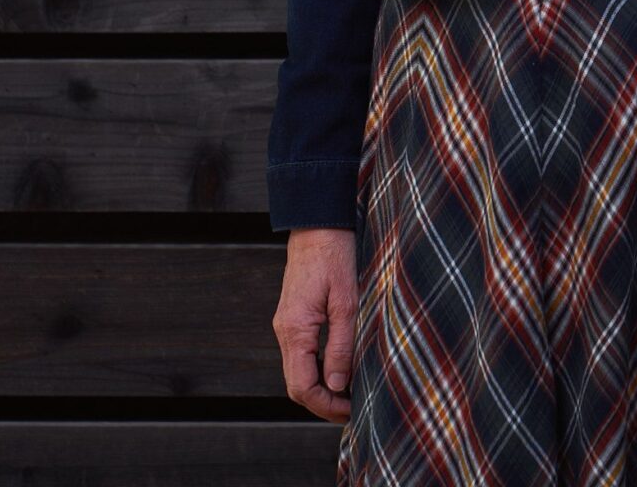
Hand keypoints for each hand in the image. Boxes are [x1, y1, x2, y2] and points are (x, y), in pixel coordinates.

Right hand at [272, 227, 357, 421]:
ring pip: (297, 372)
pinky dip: (316, 370)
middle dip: (322, 403)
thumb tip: (336, 386)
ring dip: (319, 388)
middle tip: (351, 408)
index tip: (350, 410)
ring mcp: (286, 325)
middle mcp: (284, 331)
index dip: (325, 406)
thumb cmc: (334, 258)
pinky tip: (337, 369)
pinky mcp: (292, 318)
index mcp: (295, 330)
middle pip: (296, 385)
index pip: (302, 387)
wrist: (317, 226)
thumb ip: (340, 346)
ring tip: (348, 393)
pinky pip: (299, 355)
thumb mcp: (346, 302)